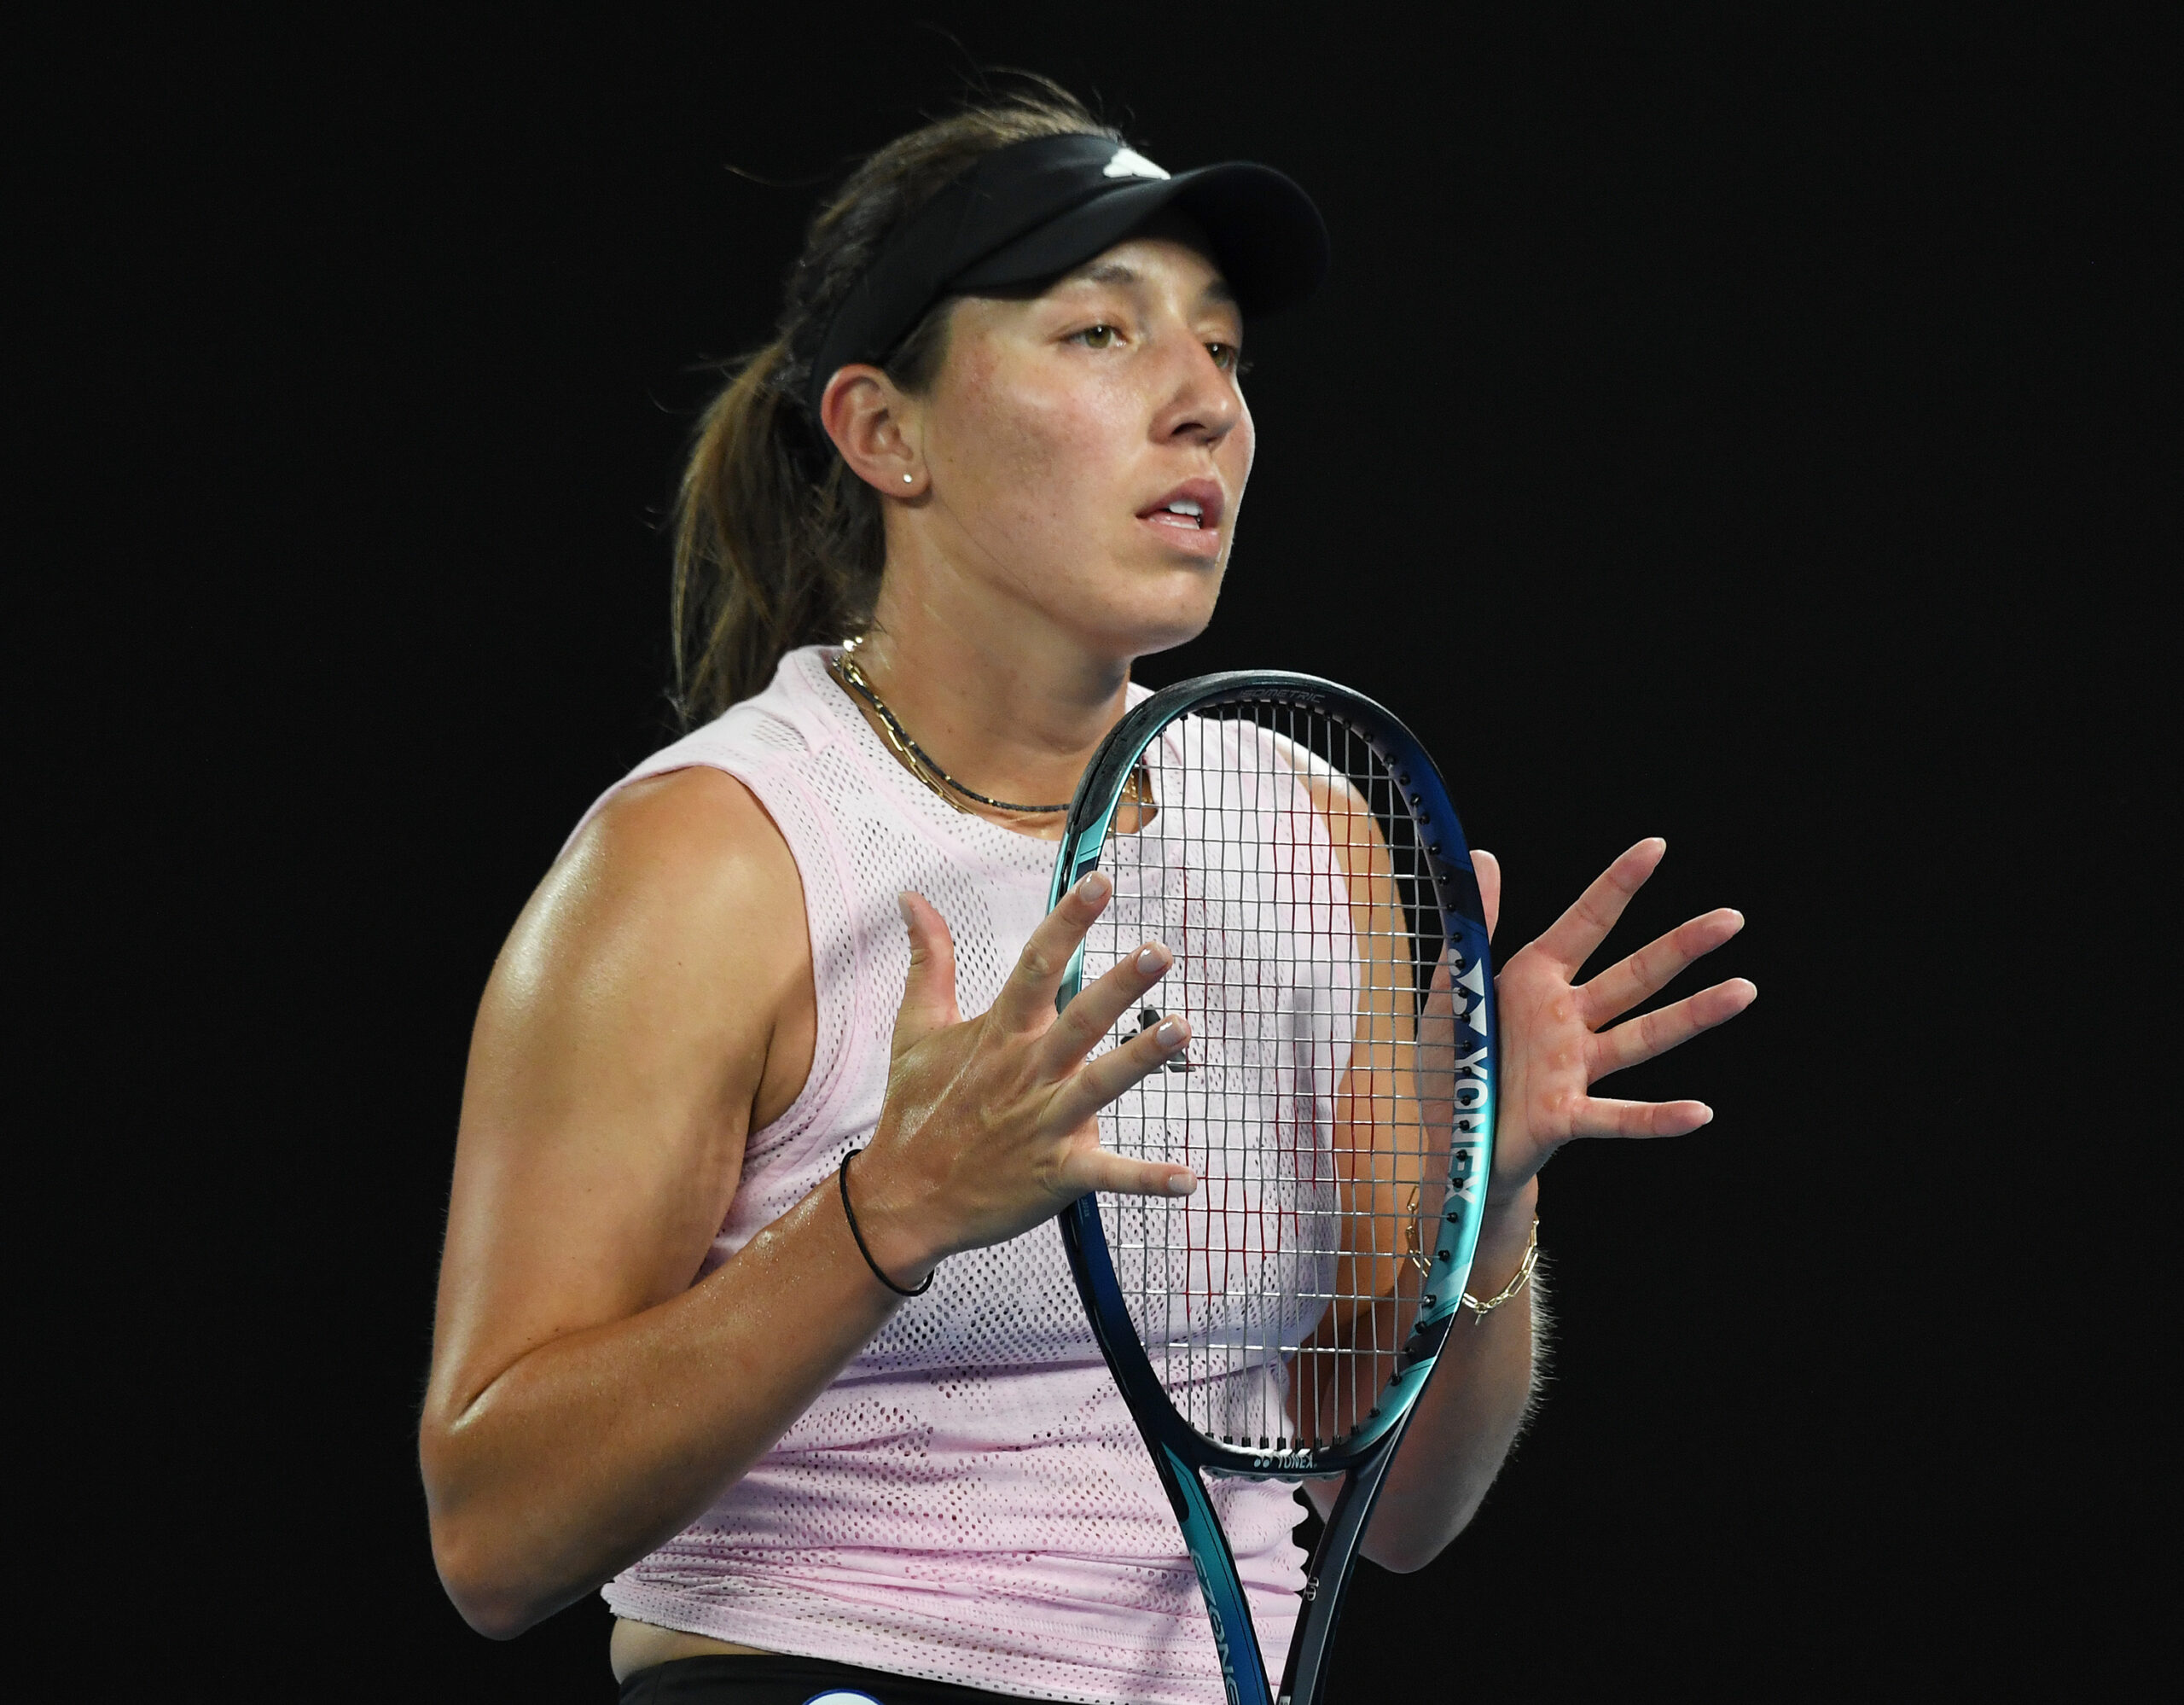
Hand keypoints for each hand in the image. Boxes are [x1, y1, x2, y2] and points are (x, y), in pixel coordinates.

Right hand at [850, 872, 1197, 1283]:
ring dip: (1141, 1059)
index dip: (1068, 922)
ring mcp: (1043, 1124)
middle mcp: (1027, 1072)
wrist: (903, 1200)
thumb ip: (928, 960)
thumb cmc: (917, 1111)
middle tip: (1159, 951)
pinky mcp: (1056, 1174)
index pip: (1037, 965)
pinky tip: (1189, 1179)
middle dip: (1120, 986)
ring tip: (1182, 1030)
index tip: (1101, 882)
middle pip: (1078, 1020)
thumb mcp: (916, 1030)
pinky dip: (1148, 1179)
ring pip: (1099, 1086)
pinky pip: (1108, 1175)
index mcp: (1000, 1034)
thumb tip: (912, 898)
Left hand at [1476, 838, 1755, 1201]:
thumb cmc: (1452, 1060)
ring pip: (1642, 1038)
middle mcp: (1566, 1020)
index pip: (1586, 923)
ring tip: (1743, 990)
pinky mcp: (1564, 1117)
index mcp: (1535, 981)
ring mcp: (1571, 1069)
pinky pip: (1617, 1117)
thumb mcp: (1454, 988)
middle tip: (1731, 919)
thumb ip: (1472, 928)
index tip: (1656, 846)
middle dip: (1682, 946)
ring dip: (1693, 1017)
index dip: (1618, 885)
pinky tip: (1699, 1113)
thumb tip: (1482, 854)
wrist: (1447, 1139)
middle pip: (1634, 976)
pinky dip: (1657, 1117)